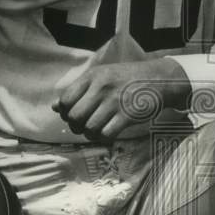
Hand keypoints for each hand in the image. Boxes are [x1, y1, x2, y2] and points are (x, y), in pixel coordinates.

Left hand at [52, 58, 190, 142]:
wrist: (160, 79)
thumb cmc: (127, 78)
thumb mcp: (102, 76)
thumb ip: (79, 90)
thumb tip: (55, 107)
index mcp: (92, 76)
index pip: (65, 100)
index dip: (65, 113)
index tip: (73, 115)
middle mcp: (101, 88)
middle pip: (74, 116)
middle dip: (76, 126)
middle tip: (83, 127)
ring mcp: (115, 102)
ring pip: (89, 128)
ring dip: (90, 135)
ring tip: (96, 131)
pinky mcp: (127, 115)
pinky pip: (106, 134)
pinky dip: (103, 138)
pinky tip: (107, 134)